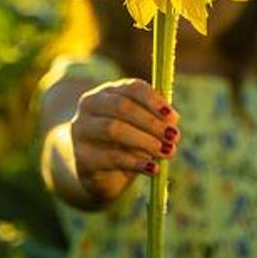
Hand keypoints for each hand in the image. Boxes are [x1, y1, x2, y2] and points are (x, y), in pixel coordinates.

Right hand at [70, 78, 180, 203]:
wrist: (92, 169)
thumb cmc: (123, 142)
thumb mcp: (140, 127)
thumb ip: (155, 120)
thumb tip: (173, 120)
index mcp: (108, 92)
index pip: (132, 88)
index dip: (154, 101)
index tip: (173, 117)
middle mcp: (91, 105)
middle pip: (122, 107)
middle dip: (151, 122)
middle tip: (174, 137)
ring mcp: (82, 130)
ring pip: (113, 130)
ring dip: (145, 141)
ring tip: (167, 152)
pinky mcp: (82, 156)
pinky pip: (111, 157)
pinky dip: (136, 162)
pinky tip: (153, 168)